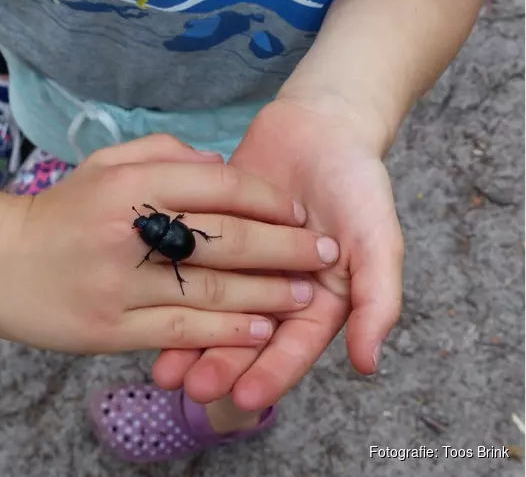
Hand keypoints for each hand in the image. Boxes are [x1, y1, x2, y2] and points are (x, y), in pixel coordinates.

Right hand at [0, 135, 338, 354]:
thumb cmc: (59, 212)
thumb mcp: (103, 166)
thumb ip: (164, 154)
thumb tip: (222, 166)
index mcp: (128, 183)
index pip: (219, 185)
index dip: (269, 199)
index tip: (299, 212)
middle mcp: (126, 230)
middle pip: (225, 238)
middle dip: (285, 247)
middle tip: (324, 254)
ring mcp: (118, 283)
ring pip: (211, 289)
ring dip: (267, 294)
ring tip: (305, 294)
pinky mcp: (109, 328)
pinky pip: (182, 329)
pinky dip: (227, 331)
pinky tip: (260, 330)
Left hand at [152, 98, 404, 409]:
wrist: (318, 126)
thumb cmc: (356, 182)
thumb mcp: (377, 239)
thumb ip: (377, 299)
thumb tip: (367, 364)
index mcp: (316, 302)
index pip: (292, 348)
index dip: (271, 375)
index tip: (244, 399)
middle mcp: (274, 292)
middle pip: (246, 339)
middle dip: (222, 365)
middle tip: (194, 389)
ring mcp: (239, 268)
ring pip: (212, 313)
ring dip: (189, 342)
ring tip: (164, 370)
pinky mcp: (209, 241)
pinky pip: (190, 271)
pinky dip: (173, 290)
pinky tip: (148, 309)